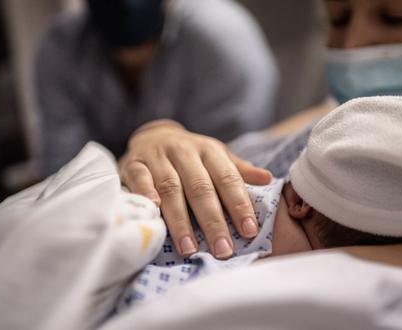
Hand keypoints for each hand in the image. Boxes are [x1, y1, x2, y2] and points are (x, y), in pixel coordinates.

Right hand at [120, 120, 271, 258]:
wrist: (152, 136)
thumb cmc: (191, 155)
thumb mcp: (216, 156)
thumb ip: (239, 170)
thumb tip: (268, 179)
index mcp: (209, 150)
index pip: (227, 178)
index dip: (239, 204)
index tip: (249, 231)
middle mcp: (184, 151)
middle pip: (200, 187)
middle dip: (213, 221)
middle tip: (223, 249)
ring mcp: (157, 156)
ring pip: (171, 188)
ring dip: (180, 220)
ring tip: (190, 248)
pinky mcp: (134, 163)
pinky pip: (140, 180)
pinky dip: (146, 195)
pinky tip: (156, 213)